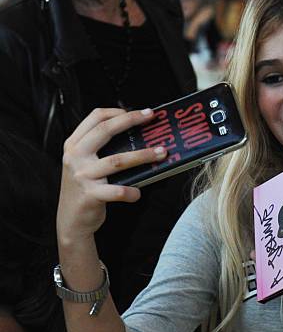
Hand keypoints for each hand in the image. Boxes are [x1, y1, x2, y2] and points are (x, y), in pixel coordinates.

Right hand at [57, 108, 166, 244]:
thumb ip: (100, 148)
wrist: (71, 220)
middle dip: (131, 121)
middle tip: (151, 118)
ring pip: (118, 160)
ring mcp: (82, 175)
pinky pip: (118, 191)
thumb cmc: (85, 188)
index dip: (118, 111)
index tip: (139, 112)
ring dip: (144, 155)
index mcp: (74, 144)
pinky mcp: (90, 194)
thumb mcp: (84, 163)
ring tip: (162, 153)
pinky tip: (138, 193)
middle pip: (105, 131)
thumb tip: (137, 135)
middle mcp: (75, 156)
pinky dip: (132, 192)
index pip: (95, 118)